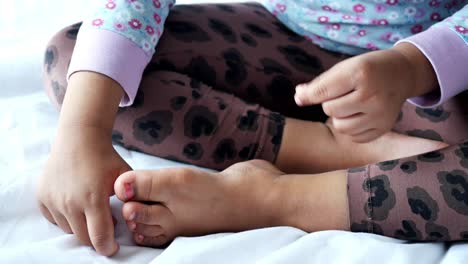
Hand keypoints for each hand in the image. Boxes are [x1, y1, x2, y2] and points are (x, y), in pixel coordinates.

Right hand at [36, 71, 128, 255]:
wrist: (80, 138)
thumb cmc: (106, 157)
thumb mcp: (125, 176)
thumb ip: (132, 197)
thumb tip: (133, 217)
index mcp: (93, 199)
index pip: (99, 237)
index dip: (107, 247)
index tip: (113, 247)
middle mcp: (70, 202)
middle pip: (83, 237)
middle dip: (96, 237)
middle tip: (106, 225)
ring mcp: (53, 200)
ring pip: (68, 229)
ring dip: (81, 226)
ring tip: (92, 211)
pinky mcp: (42, 196)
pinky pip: (54, 218)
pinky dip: (65, 217)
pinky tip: (76, 204)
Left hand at [294, 43, 436, 142]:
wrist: (402, 73)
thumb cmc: (366, 69)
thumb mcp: (344, 67)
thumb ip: (320, 84)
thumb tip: (298, 98)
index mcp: (360, 73)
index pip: (322, 92)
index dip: (308, 95)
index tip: (302, 95)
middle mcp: (372, 96)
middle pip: (330, 110)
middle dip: (330, 103)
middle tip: (341, 95)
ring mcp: (380, 114)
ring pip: (340, 127)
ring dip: (339, 118)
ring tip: (349, 106)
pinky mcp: (384, 128)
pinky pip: (354, 137)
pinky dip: (351, 128)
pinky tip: (359, 115)